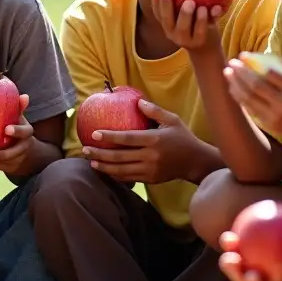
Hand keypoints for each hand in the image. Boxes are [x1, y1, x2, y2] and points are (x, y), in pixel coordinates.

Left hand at [0, 94, 36, 174]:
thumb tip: (24, 95)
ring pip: (7, 161)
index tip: (6, 129)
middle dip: (4, 152)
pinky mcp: (10, 166)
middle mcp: (24, 146)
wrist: (26, 149)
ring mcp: (18, 158)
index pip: (24, 131)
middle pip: (16, 151)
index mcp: (27, 132)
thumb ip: (18, 107)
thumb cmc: (16, 126)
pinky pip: (0, 167)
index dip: (17, 131)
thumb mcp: (19, 117)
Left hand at [81, 99, 200, 184]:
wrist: (196, 162)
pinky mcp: (150, 179)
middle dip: (100, 154)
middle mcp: (150, 156)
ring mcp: (150, 170)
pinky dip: (115, 175)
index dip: (109, 136)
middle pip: (119, 157)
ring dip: (104, 166)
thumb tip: (137, 101)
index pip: (127, 138)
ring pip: (121, 170)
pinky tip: (105, 170)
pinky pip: (128, 178)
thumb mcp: (172, 120)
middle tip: (85, 150)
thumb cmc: (183, 138)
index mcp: (154, 139)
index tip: (94, 134)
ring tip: (91, 161)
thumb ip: (154, 110)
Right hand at [148, 0, 223, 52]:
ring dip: (189, 15)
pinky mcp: (202, 42)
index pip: (157, 12)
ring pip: (186, 28)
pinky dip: (212, 18)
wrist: (206, 49)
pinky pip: (206, 29)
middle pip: (168, 20)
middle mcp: (174, 33)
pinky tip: (217, 7)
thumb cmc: (194, 23)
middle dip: (166, 4)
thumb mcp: (183, 14)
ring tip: (195, 3)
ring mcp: (187, 39)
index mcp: (167, 25)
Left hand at [225, 56, 281, 143]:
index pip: (269, 73)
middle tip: (231, 62)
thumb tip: (265, 54)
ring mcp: (276, 115)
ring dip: (235, 84)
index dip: (253, 63)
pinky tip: (233, 87)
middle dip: (240, 72)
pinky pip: (250, 108)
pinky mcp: (269, 124)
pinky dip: (239, 96)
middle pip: (256, 86)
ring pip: (249, 98)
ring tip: (227, 72)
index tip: (243, 55)